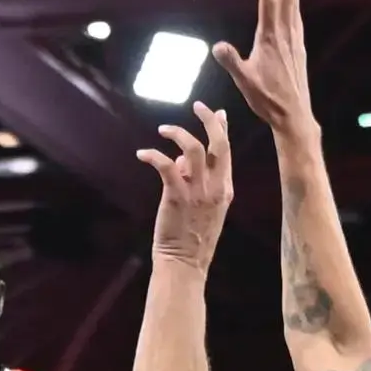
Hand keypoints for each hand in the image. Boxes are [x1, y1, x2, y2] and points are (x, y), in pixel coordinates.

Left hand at [137, 101, 236, 268]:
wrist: (185, 264)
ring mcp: (198, 192)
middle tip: (198, 105)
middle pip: (219, 143)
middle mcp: (216, 188)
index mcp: (226, 190)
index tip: (217, 112)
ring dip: (178, 133)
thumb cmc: (192, 239)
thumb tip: (182, 159)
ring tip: (163, 130)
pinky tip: (142, 154)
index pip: (227, 151)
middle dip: (209, 120)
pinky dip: (153, 155)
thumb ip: (199, 182)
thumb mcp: (206, 209)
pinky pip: (166, 166)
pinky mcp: (177, 196)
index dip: (222, 128)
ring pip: (193, 148)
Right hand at [219, 0, 313, 133]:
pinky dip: (294, 4)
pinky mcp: (299, 49)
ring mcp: (294, 41)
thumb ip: (231, 61)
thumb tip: (216, 46)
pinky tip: (294, 3)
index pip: (269, 4)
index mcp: (270, 39)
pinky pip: (297, 19)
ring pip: (294, 5)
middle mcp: (285, 35)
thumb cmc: (267, 99)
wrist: (294, 115)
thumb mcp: (244, 81)